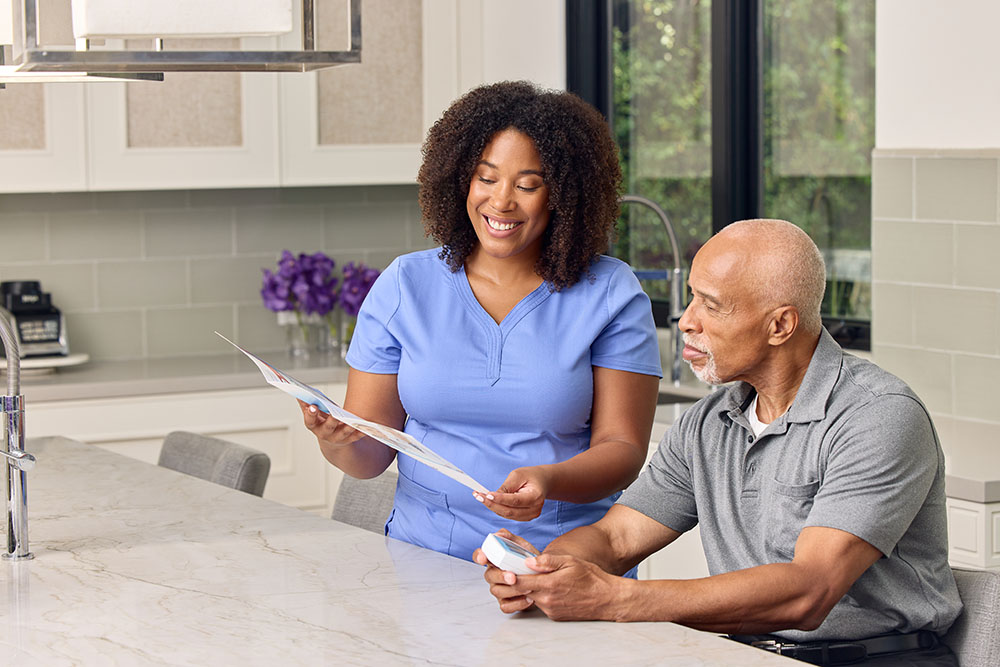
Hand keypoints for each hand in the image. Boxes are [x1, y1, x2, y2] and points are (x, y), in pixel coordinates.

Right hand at [297, 400, 363, 448]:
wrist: (331, 442)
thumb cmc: (321, 423)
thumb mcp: (313, 414)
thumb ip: (306, 404)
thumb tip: (298, 393)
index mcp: (314, 426)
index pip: (309, 421)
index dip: (310, 414)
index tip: (312, 406)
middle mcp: (325, 434)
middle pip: (328, 428)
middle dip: (331, 421)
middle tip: (335, 414)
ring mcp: (337, 438)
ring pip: (343, 433)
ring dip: (348, 428)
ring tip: (353, 421)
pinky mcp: (349, 439)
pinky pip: (356, 436)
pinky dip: (362, 431)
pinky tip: (367, 426)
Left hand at [473, 466, 549, 520]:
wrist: (542, 481)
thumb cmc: (530, 476)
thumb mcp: (517, 475)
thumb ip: (506, 487)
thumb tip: (492, 496)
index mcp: (536, 496)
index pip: (515, 500)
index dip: (500, 499)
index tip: (487, 495)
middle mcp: (535, 509)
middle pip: (509, 511)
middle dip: (491, 504)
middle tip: (478, 496)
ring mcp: (530, 515)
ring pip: (507, 515)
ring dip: (492, 507)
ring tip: (480, 496)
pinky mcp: (524, 517)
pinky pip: (508, 515)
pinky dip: (497, 509)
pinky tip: (488, 501)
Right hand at [473, 530, 540, 613]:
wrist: (545, 576)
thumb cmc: (530, 561)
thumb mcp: (523, 547)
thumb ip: (511, 538)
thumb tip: (499, 534)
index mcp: (495, 559)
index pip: (479, 555)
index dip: (479, 556)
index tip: (484, 557)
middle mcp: (494, 574)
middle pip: (489, 576)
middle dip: (500, 576)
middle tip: (513, 576)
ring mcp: (498, 589)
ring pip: (497, 591)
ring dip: (512, 590)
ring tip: (528, 587)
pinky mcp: (505, 602)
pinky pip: (505, 606)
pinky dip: (517, 603)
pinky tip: (528, 598)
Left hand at [484, 547, 625, 621]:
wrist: (607, 599)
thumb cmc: (591, 577)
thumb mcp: (570, 562)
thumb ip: (548, 561)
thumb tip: (528, 561)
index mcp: (550, 585)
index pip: (520, 581)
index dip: (509, 575)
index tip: (503, 568)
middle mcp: (547, 600)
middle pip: (521, 592)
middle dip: (514, 582)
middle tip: (510, 570)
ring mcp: (551, 610)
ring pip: (530, 598)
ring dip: (527, 589)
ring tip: (530, 576)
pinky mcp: (554, 616)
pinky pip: (540, 604)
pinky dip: (539, 596)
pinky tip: (546, 587)